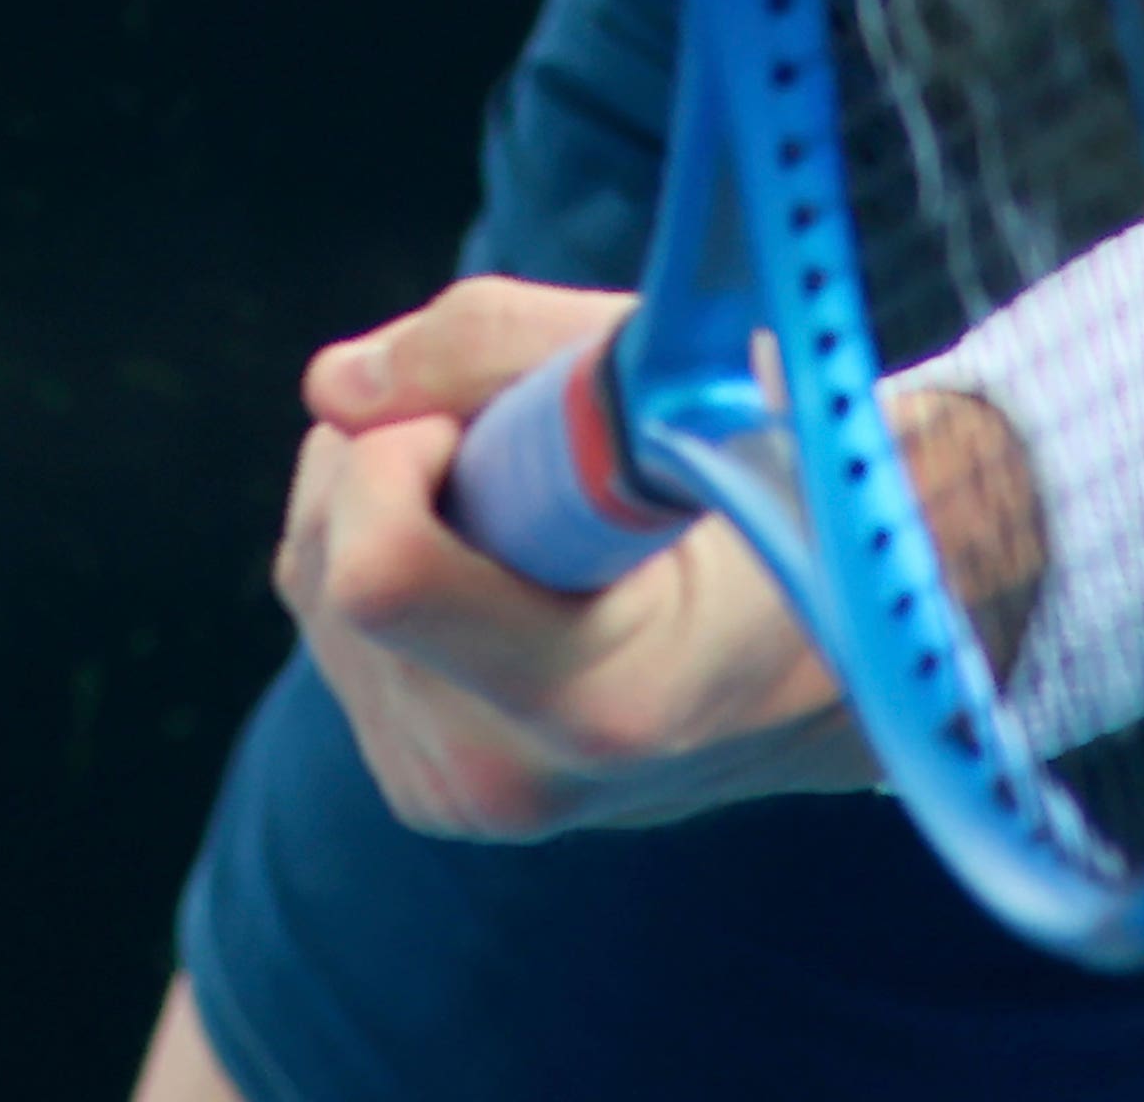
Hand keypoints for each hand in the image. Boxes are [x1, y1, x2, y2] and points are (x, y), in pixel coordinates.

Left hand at [275, 279, 874, 840]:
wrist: (831, 661)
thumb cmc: (778, 493)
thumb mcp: (687, 381)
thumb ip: (501, 349)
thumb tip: (334, 385)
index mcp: (597, 698)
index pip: (383, 572)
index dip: (410, 442)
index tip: (493, 414)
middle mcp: (505, 776)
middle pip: (326, 558)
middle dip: (398, 447)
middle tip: (526, 438)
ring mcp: (452, 795)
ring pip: (312, 577)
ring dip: (387, 489)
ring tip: (531, 501)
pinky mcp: (420, 785)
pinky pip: (329, 616)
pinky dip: (386, 544)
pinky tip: (498, 554)